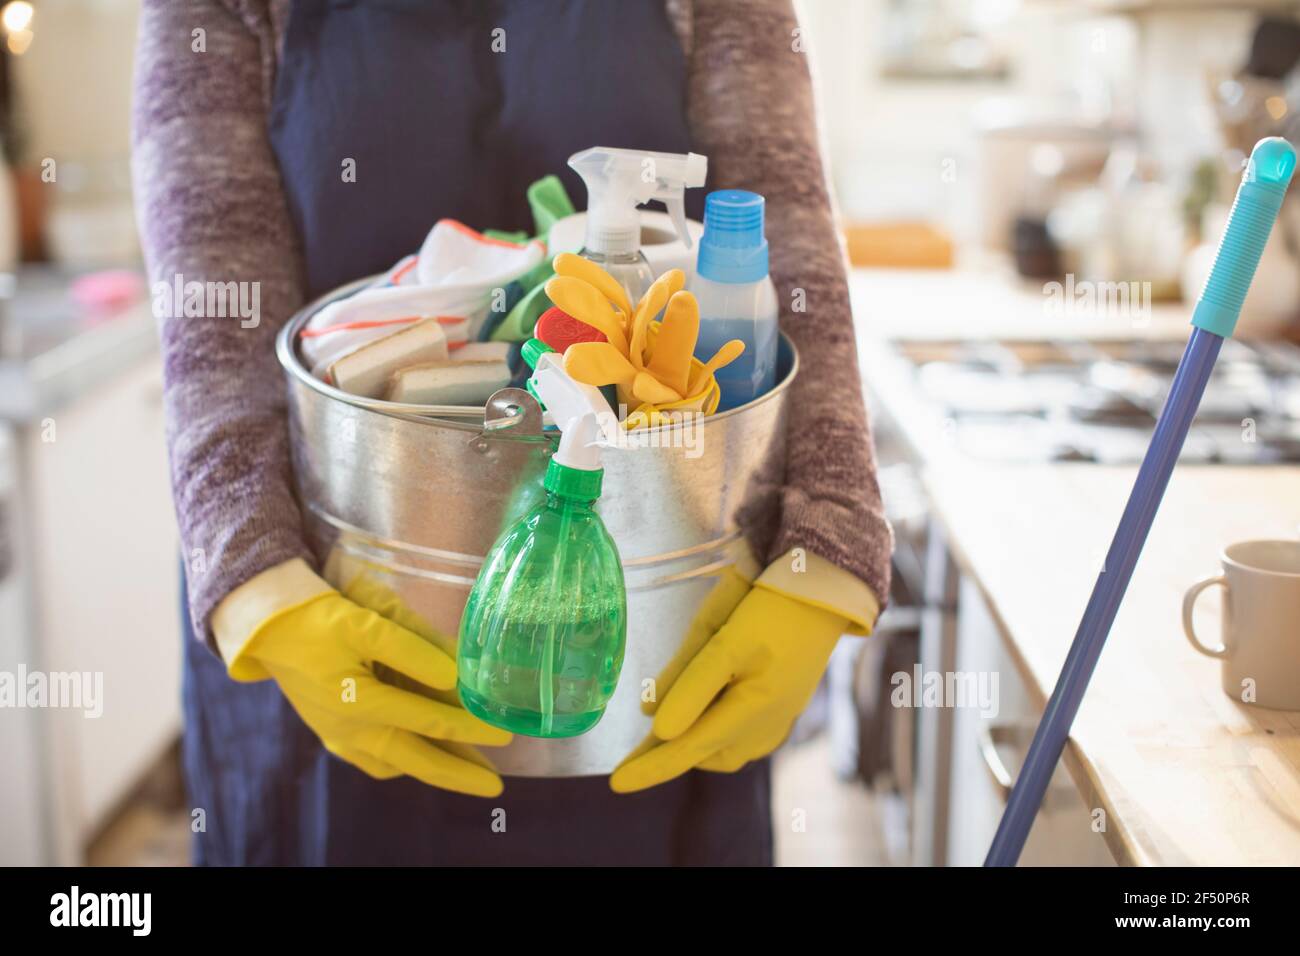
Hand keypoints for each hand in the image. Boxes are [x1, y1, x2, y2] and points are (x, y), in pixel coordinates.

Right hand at [230, 579, 510, 796]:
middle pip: (417, 760)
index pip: (431, 721)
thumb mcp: (366, 624)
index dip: (471, 727)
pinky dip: (404, 761)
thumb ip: (412, 649)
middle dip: (460, 773)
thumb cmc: (316, 618)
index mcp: (361, 704)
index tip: (504, 733)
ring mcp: (339, 736)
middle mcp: (350, 730)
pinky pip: (375, 760)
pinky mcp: (332, 733)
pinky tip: (421, 753)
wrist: (264, 625)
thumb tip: (455, 675)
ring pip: (397, 764)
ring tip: (469, 771)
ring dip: (433, 769)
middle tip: (495, 786)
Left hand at [610, 585, 844, 792]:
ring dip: (694, 744)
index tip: (616, 784)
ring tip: (662, 737)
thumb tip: (656, 726)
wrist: (826, 591)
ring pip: (724, 750)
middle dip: (669, 755)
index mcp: (752, 711)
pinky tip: (705, 717)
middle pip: (705, 753)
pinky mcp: (782, 709)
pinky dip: (716, 732)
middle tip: (633, 754)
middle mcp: (766, 726)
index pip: (687, 749)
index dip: (650, 768)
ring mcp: (778, 720)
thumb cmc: (773, 610)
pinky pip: (742, 737)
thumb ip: (689, 685)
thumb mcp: (725, 642)